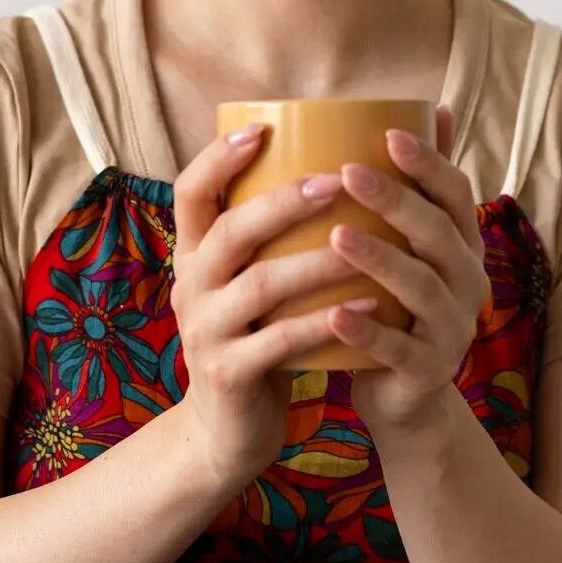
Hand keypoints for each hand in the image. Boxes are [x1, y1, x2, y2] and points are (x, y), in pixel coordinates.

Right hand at [170, 127, 358, 489]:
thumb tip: (328, 164)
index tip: (261, 128)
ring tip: (363, 239)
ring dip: (316, 259)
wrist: (225, 434)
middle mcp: (191, 287)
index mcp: (194, 256)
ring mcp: (205, 332)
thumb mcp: (249, 284)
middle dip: (283, 201)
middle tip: (336, 179)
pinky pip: (281, 341)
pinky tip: (372, 303)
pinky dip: (326, 320)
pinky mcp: (228, 374)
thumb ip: (271, 239)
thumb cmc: (255, 339)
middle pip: (229, 231)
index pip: (189, 192)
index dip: (218, 157)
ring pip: (260, 284)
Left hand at [326, 105, 491, 433]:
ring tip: (336, 234)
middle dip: (396, 199)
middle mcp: (467, 282)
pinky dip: (367, 332)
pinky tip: (333, 314)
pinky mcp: (428, 372)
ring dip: (379, 259)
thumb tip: (435, 107)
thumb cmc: (394, 304)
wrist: (402, 397)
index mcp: (462, 245)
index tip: (388, 133)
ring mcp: (452, 329)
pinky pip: (399, 349)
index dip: (429, 162)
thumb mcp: (412, 245)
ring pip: (421, 287)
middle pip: (438, 233)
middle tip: (348, 171)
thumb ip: (422, 185)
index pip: (456, 193)